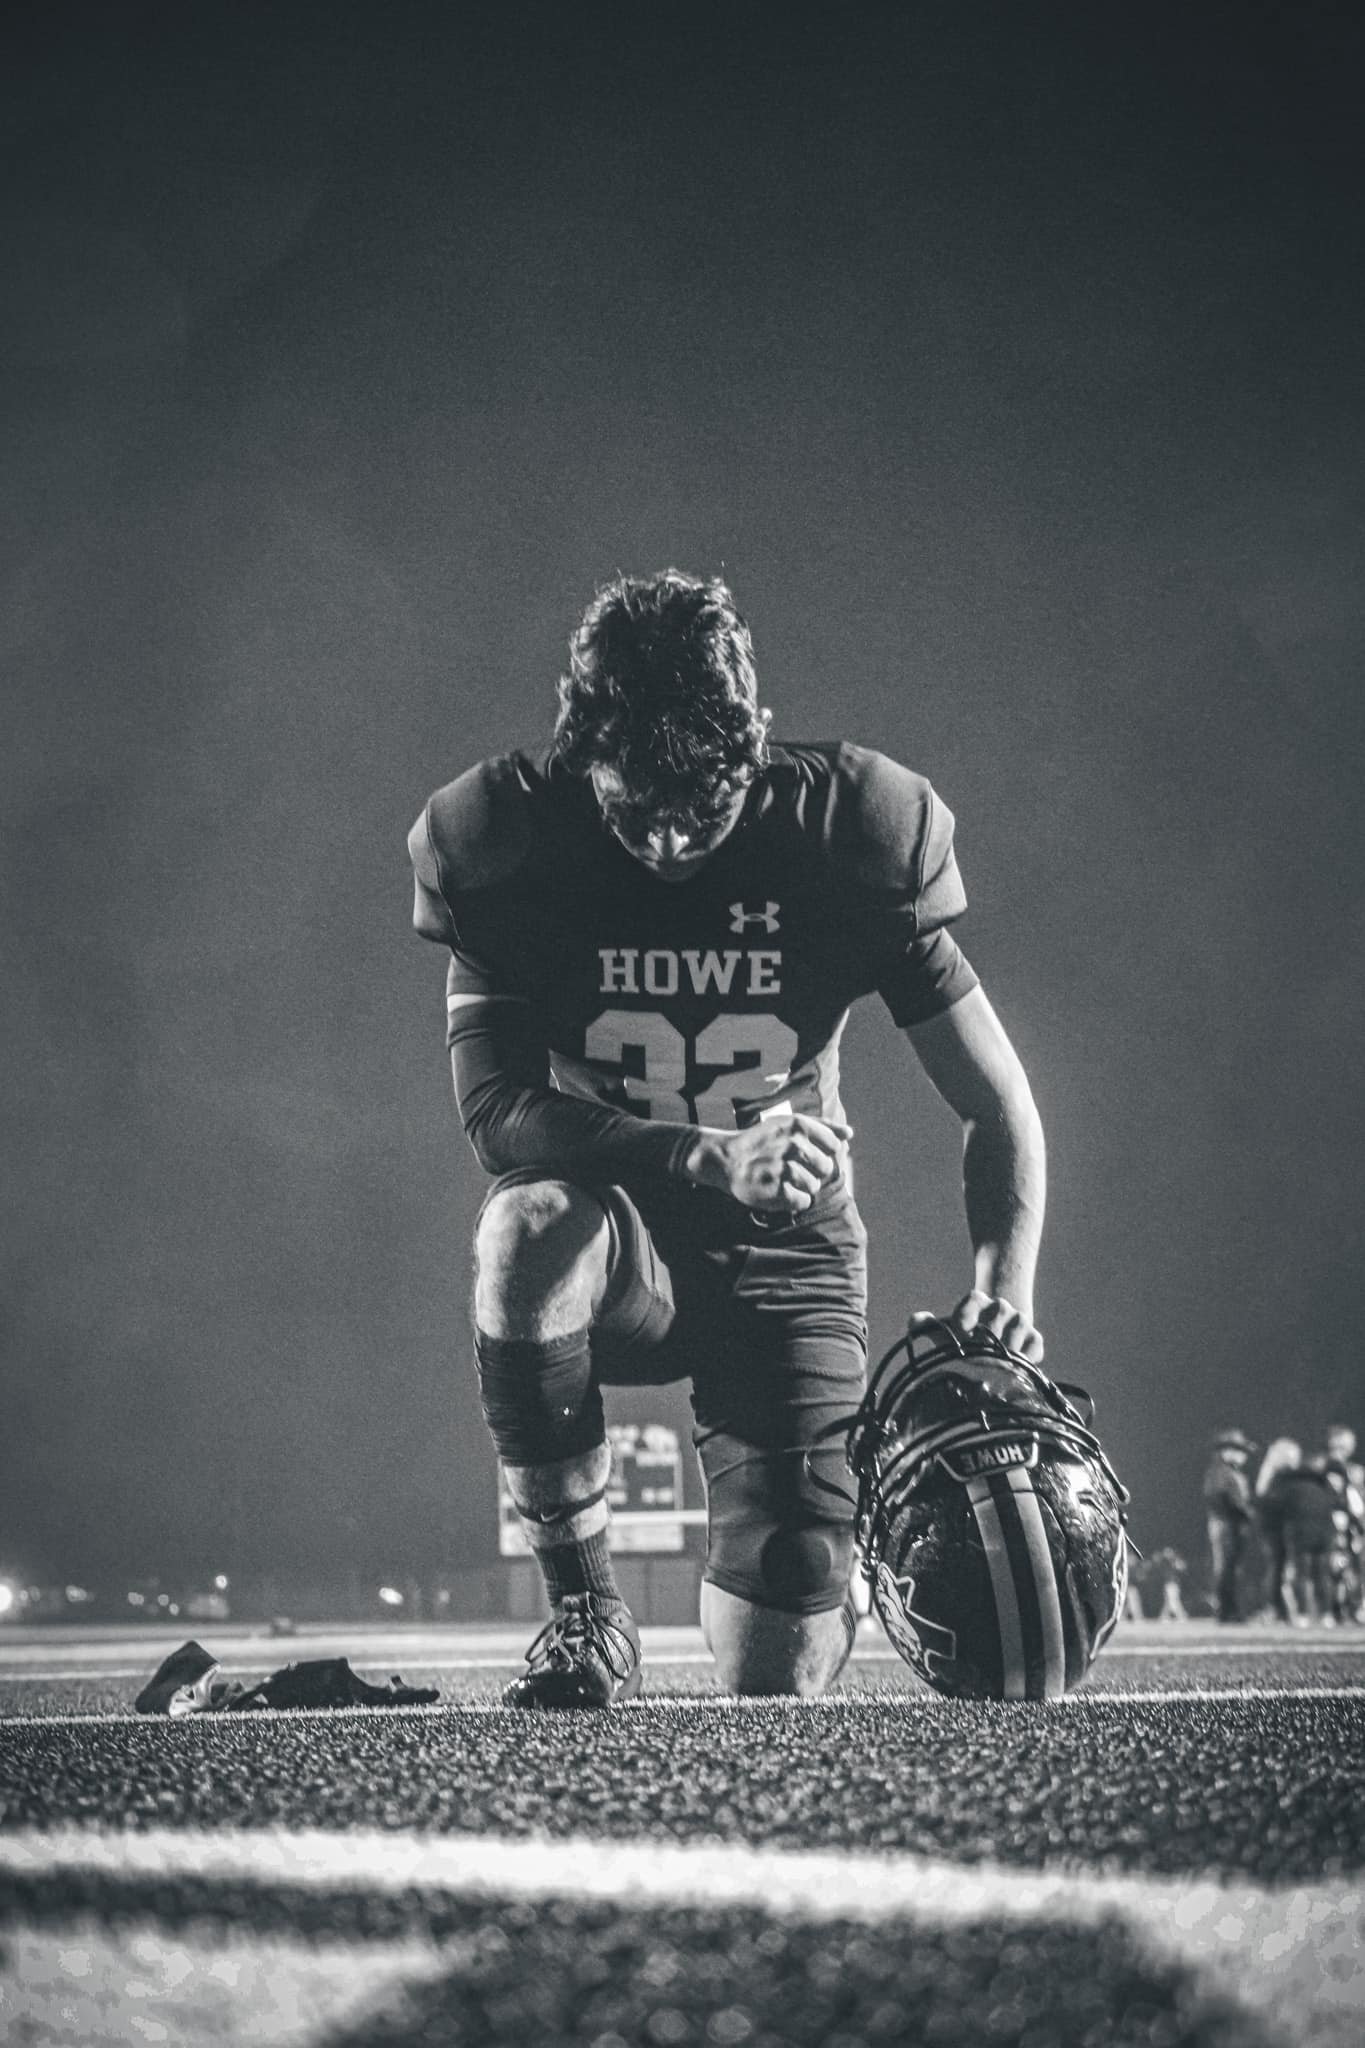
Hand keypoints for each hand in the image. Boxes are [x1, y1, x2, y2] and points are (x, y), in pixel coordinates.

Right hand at [685, 1113, 851, 1212]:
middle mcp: (794, 1145)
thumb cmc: (762, 1141)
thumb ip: (822, 1127)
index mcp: (799, 1126)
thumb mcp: (788, 1124)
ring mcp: (786, 1168)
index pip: (834, 1146)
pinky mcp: (778, 1191)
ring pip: (814, 1187)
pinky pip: (802, 1202)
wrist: (727, 1159)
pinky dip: (793, 1201)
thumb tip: (850, 1133)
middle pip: (826, 1168)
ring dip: (801, 1187)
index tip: (807, 1155)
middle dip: (813, 1172)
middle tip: (791, 1169)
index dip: (824, 1154)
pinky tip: (779, 1191)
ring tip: (782, 1179)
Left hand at [927, 1289, 1043, 1363]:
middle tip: (978, 1353)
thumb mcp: (946, 1330)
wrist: (993, 1343)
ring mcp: (1019, 1322)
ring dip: (1008, 1344)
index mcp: (977, 1302)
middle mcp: (1000, 1308)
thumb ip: (927, 1325)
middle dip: (988, 1332)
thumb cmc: (963, 1338)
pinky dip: (1028, 1355)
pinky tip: (1016, 1368)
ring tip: (996, 1363)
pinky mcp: (1034, 1339)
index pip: (973, 1298)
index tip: (960, 1331)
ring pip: (1019, 1323)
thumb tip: (913, 1322)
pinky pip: (1035, 1343)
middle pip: (999, 1310)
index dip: (966, 1313)